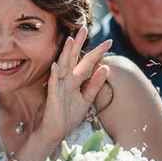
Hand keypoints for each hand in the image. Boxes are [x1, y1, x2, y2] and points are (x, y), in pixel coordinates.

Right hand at [38, 25, 111, 143]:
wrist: (54, 132)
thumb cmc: (68, 116)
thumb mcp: (86, 100)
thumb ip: (95, 85)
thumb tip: (106, 68)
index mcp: (75, 80)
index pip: (88, 63)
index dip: (97, 52)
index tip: (109, 41)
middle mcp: (67, 80)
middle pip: (73, 58)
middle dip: (78, 43)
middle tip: (84, 28)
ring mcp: (59, 87)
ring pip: (63, 66)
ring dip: (65, 54)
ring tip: (70, 40)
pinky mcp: (53, 97)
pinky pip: (54, 85)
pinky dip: (55, 75)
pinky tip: (56, 65)